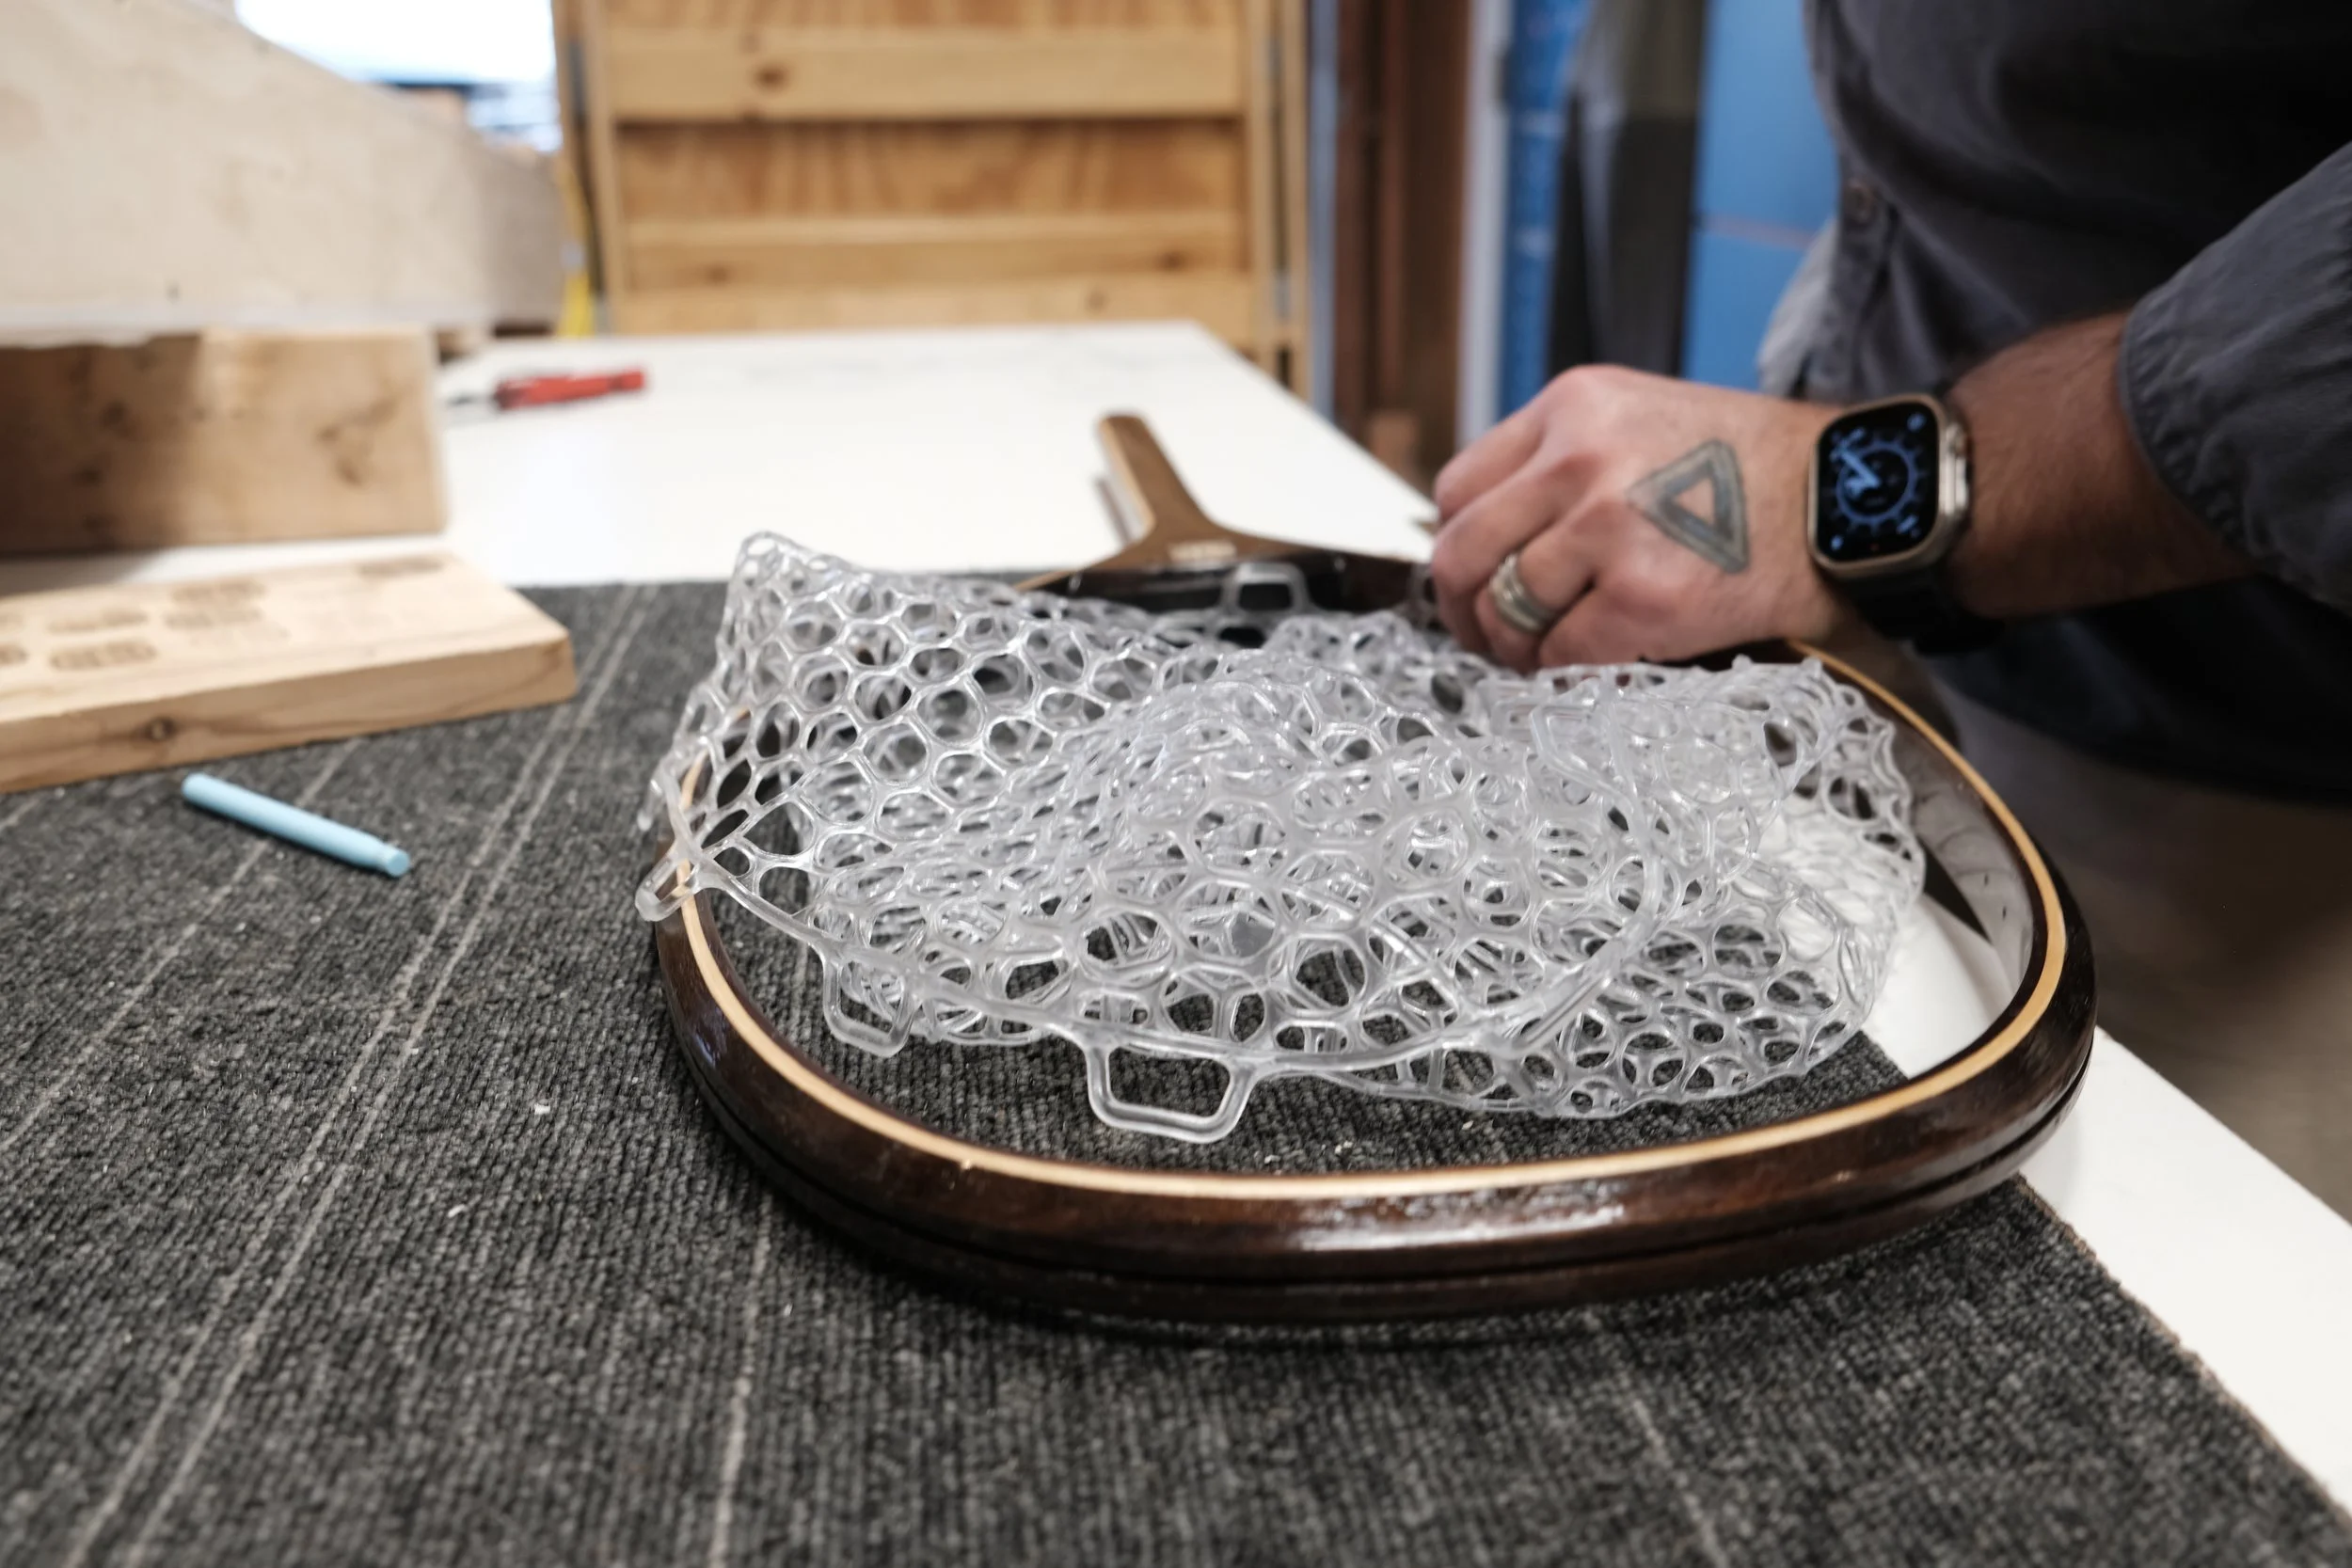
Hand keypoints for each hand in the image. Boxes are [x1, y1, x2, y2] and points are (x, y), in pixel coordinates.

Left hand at [1429, 365, 1845, 669]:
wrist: (1851, 496)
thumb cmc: (1753, 469)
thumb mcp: (1643, 420)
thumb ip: (1564, 462)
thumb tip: (1494, 537)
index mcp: (1572, 407)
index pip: (1459, 489)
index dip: (1458, 546)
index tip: (1475, 580)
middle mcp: (1579, 457)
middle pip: (1462, 553)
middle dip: (1464, 610)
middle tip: (1489, 637)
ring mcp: (1610, 527)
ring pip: (1505, 609)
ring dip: (1515, 647)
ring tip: (1544, 654)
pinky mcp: (1645, 595)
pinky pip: (1560, 651)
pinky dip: (1567, 669)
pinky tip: (1596, 660)